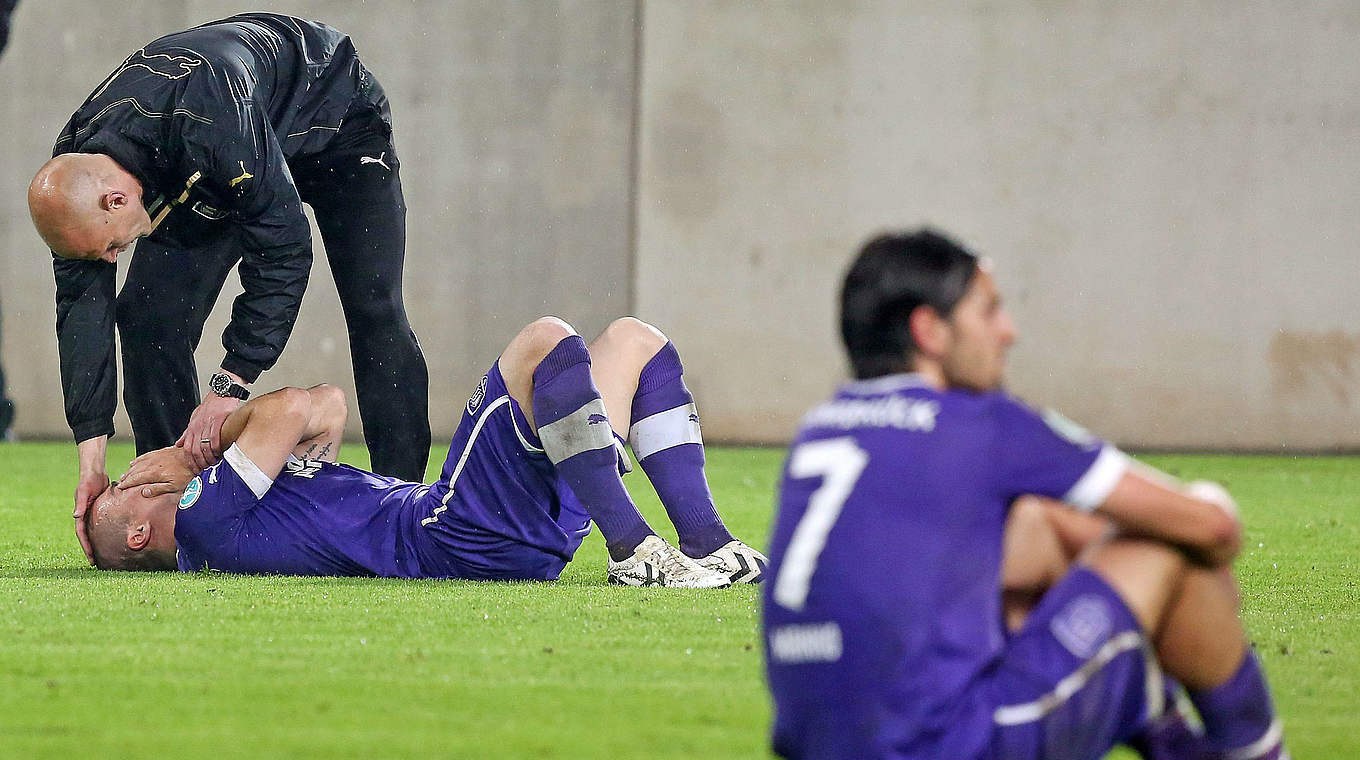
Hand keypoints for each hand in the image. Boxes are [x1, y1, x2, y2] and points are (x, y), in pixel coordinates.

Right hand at [74, 437, 110, 565]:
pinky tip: (114, 539)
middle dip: (91, 550)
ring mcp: (93, 514)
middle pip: (88, 537)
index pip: (81, 535)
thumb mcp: (84, 492)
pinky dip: (105, 533)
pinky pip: (102, 525)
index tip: (90, 559)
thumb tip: (75, 516)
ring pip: (95, 532)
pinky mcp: (101, 510)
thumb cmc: (89, 481)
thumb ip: (80, 503)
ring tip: (104, 556)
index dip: (86, 548)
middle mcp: (85, 516)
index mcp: (80, 514)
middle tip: (97, 563)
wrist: (96, 472)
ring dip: (98, 543)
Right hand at [119, 447, 200, 497]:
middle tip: (120, 483)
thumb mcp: (174, 486)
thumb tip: (143, 492)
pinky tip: (133, 463)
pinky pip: (144, 456)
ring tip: (124, 475)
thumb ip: (158, 489)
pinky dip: (137, 460)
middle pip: (134, 471)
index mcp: (154, 473)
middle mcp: (152, 464)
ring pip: (137, 464)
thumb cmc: (186, 474)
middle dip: (126, 477)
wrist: (194, 458)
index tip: (120, 487)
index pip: (135, 479)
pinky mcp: (160, 452)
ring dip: (130, 470)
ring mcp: (155, 457)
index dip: (127, 484)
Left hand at [176, 393, 241, 469]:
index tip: (195, 469)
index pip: (187, 449)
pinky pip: (216, 438)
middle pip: (195, 450)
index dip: (190, 461)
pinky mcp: (218, 421)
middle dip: (200, 462)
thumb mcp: (194, 418)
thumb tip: (178, 444)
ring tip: (214, 462)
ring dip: (209, 457)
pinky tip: (220, 453)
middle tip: (205, 469)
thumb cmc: (210, 405)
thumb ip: (187, 433)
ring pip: (205, 446)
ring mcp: (207, 424)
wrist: (221, 392)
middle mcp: (198, 427)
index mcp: (192, 428)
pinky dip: (217, 448)